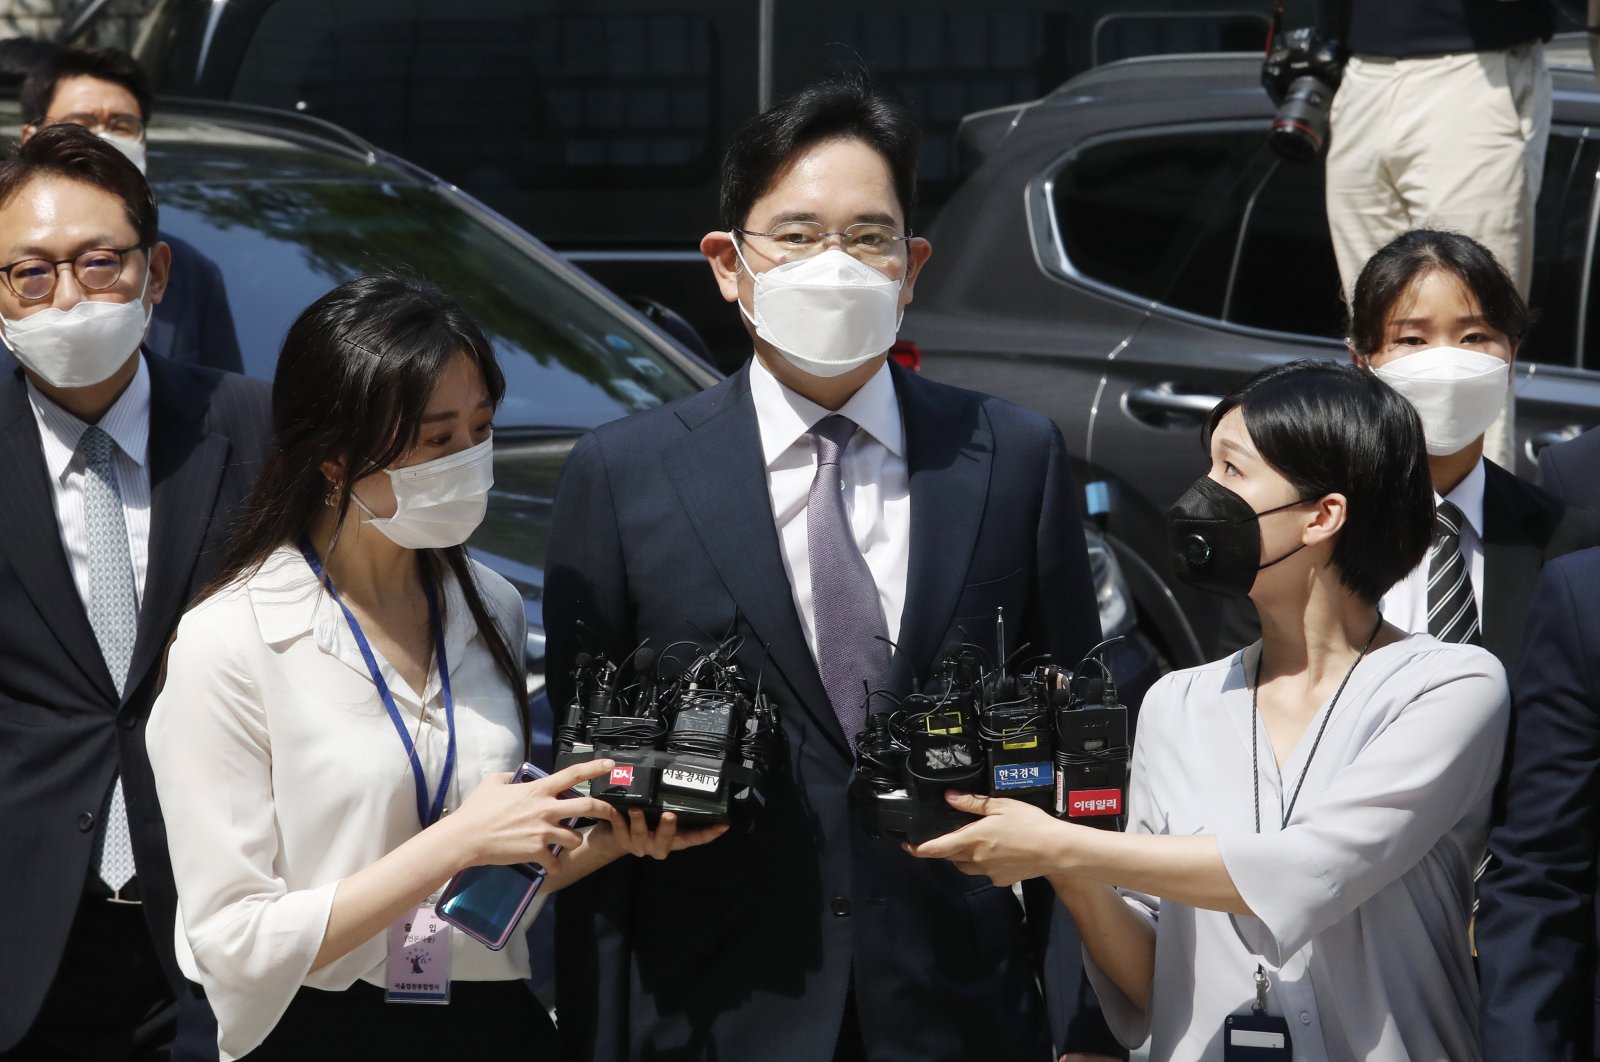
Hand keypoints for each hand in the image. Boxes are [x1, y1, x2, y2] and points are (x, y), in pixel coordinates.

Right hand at [444, 759, 618, 871]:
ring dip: (574, 841)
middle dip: (606, 811)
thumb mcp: (493, 783)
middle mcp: (546, 808)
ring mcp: (543, 831)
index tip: (610, 766)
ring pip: (575, 838)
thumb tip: (514, 777)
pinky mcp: (537, 852)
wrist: (466, 837)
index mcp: (538, 789)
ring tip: (564, 843)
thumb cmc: (477, 809)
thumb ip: (509, 777)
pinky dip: (554, 865)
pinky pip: (556, 861)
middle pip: (588, 807)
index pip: (572, 774)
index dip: (594, 768)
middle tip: (613, 813)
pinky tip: (548, 865)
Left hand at [593, 807, 729, 860]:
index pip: (696, 838)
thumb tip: (687, 778)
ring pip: (641, 836)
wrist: (614, 838)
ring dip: (639, 823)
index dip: (710, 832)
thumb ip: (674, 805)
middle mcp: (659, 846)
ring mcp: (641, 846)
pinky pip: (620, 832)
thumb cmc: (646, 821)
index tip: (723, 823)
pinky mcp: (623, 842)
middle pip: (667, 839)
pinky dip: (618, 821)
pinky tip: (616, 810)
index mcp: (675, 839)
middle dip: (668, 828)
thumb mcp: (662, 814)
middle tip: (670, 815)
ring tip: (636, 809)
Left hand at [903, 791, 1072, 886]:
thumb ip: (973, 803)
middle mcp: (976, 859)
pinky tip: (996, 852)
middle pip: (949, 857)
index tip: (907, 846)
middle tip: (944, 837)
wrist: (1056, 850)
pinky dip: (982, 863)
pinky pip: (984, 872)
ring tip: (971, 842)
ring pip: (965, 866)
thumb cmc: (1030, 824)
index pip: (937, 848)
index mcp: (973, 839)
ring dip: (961, 857)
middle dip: (943, 849)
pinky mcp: (1001, 880)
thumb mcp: (1001, 806)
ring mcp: (989, 872)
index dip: (918, 848)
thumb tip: (949, 797)